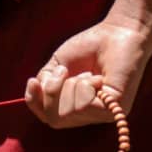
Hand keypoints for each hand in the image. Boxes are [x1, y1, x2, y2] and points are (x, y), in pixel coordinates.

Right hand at [24, 21, 151, 128]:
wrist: (118, 31)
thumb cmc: (90, 46)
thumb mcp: (58, 64)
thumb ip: (45, 82)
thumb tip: (34, 95)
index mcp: (76, 107)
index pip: (49, 118)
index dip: (35, 103)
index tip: (33, 81)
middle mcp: (90, 115)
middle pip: (55, 120)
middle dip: (51, 93)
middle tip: (62, 71)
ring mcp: (103, 115)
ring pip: (68, 114)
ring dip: (69, 87)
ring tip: (85, 72)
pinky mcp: (115, 110)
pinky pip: (85, 107)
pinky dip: (84, 88)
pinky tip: (96, 78)